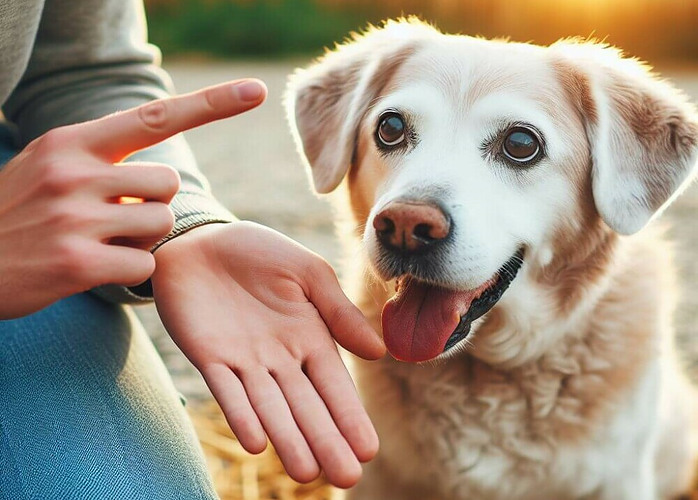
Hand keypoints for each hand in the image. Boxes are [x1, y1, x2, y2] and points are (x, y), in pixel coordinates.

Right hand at [0, 79, 266, 317]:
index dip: (211, 103)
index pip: (155, 116)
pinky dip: (131, 273)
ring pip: (161, 224)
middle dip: (152, 205)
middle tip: (111, 219)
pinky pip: (146, 266)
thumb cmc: (19, 216)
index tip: (256, 91)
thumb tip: (163, 173)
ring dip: (141, 240)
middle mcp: (74, 172)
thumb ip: (102, 159)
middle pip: (169, 183)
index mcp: (71, 143)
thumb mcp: (49, 167)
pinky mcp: (78, 263)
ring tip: (98, 243)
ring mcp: (74, 217)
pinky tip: (93, 270)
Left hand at [151, 221, 385, 487]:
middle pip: (306, 406)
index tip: (368, 450)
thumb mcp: (309, 273)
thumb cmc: (259, 253)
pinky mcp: (208, 357)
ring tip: (306, 472)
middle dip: (326, 441)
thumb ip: (339, 312)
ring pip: (269, 407)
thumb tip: (379, 353)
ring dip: (287, 439)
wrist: (201, 240)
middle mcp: (280, 358)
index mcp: (309, 337)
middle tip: (346, 478)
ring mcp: (244, 361)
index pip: (334, 385)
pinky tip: (256, 442)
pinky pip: (226, 390)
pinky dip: (240, 415)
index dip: (350, 416)